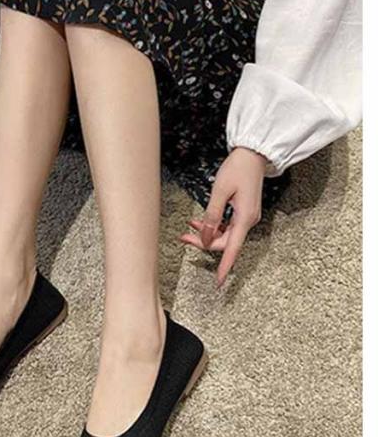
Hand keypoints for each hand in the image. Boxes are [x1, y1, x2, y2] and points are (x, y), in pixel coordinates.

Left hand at [180, 147, 266, 287]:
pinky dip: (213, 225)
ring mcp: (246, 217)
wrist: (254, 154)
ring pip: (224, 235)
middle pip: (225, 242)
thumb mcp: (219, 192)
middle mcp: (248, 221)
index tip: (219, 282)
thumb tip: (205, 237)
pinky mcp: (243, 212)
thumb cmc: (238, 169)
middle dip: (203, 242)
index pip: (232, 249)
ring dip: (207, 233)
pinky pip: (227, 226)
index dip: (224, 267)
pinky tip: (200, 222)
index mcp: (245, 218)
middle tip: (183, 237)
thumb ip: (211, 216)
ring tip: (189, 226)